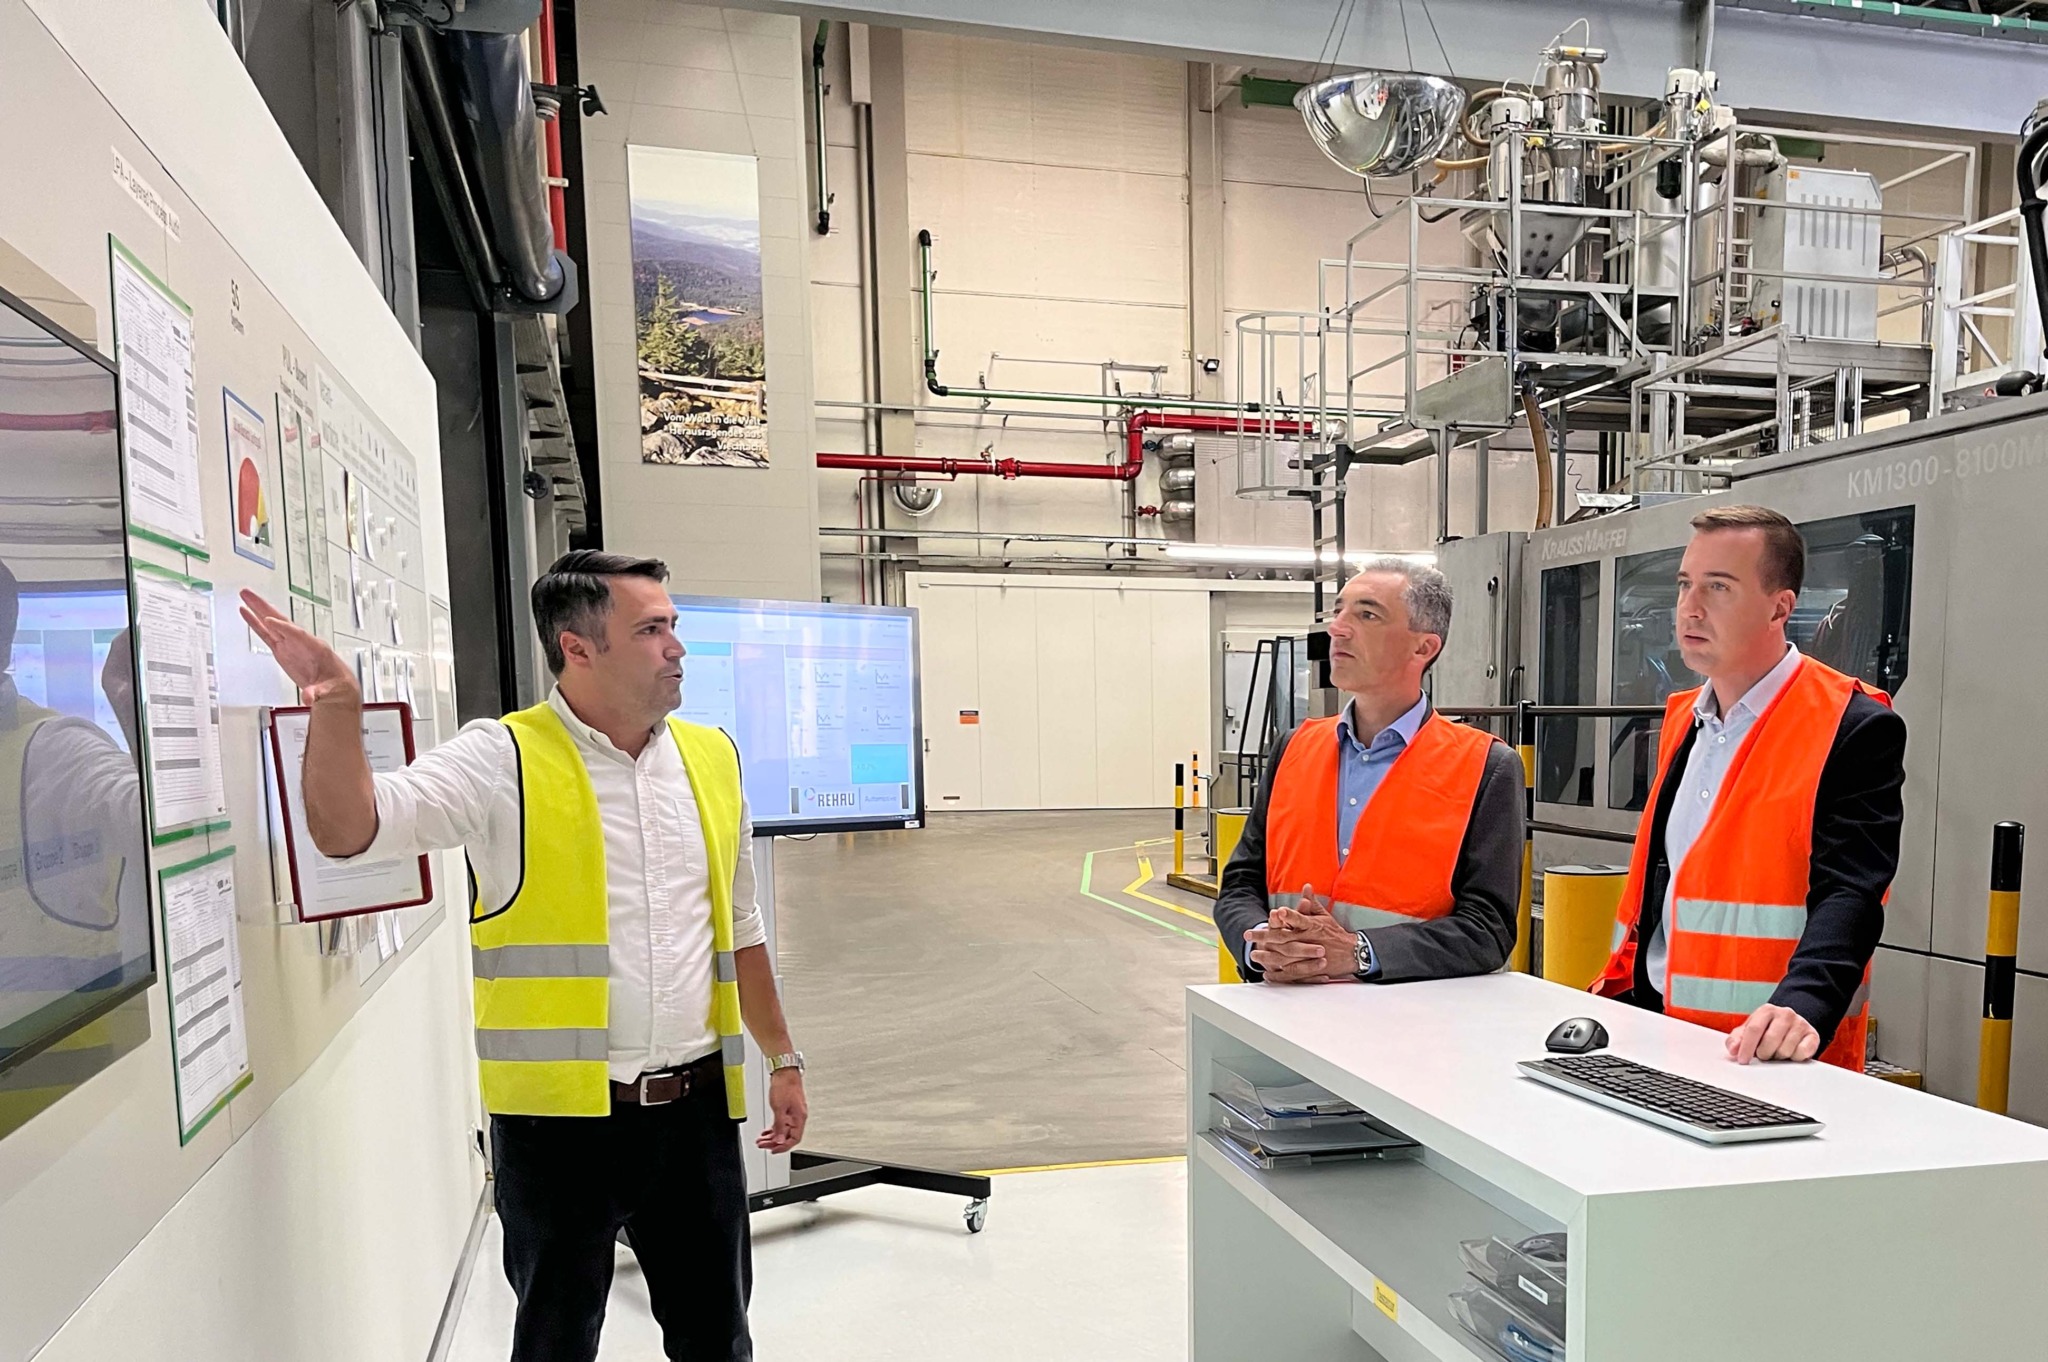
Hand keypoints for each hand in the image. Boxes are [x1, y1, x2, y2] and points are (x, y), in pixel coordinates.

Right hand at [240, 590, 356, 704]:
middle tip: (248, 593)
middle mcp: (301, 642)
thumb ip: (317, 693)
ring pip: (271, 624)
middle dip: (265, 608)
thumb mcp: (328, 691)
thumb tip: (309, 697)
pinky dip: (255, 624)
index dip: (282, 627)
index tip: (268, 620)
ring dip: (257, 610)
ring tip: (243, 596)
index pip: (296, 634)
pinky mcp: (282, 650)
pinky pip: (266, 635)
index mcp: (315, 647)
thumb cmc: (335, 684)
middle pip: (281, 621)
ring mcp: (290, 644)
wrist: (335, 687)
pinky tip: (246, 613)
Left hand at [757, 1067, 807, 1152]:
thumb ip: (779, 1125)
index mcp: (799, 1118)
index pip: (794, 1139)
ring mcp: (793, 1113)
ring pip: (783, 1130)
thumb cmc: (784, 1086)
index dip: (783, 1147)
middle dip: (774, 1142)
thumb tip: (778, 1139)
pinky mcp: (788, 1109)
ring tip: (762, 1140)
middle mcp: (798, 1117)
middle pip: (787, 1136)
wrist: (784, 1072)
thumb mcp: (779, 1108)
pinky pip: (781, 1123)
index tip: (773, 1150)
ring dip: (772, 1136)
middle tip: (763, 1145)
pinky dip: (774, 1129)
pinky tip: (766, 1131)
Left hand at [1245, 884, 1356, 983]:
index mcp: (1313, 926)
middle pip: (1285, 939)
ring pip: (1286, 958)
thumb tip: (1306, 887)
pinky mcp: (1310, 970)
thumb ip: (1312, 903)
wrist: (1351, 953)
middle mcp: (1310, 941)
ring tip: (1253, 954)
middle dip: (1266, 937)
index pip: (1300, 920)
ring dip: (1268, 956)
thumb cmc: (1334, 933)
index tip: (1278, 912)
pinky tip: (1267, 973)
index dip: (1290, 916)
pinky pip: (1292, 974)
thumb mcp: (1324, 916)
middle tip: (1249, 934)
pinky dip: (1279, 975)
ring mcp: (1309, 957)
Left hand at [1725, 1004, 1819, 1063]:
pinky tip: (1791, 1052)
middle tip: (1764, 1054)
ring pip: (1785, 1049)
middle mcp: (1785, 1014)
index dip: (1746, 1047)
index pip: (1754, 1029)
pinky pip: (1801, 1053)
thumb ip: (1736, 1039)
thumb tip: (1733, 1049)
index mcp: (1767, 1011)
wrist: (1792, 1026)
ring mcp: (1800, 1024)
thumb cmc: (1767, 1030)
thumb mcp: (1749, 1031)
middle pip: (1770, 1041)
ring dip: (1778, 1056)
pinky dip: (1794, 1057)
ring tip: (1777, 1051)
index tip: (1743, 1060)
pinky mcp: (1813, 1035)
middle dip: (1764, 1053)